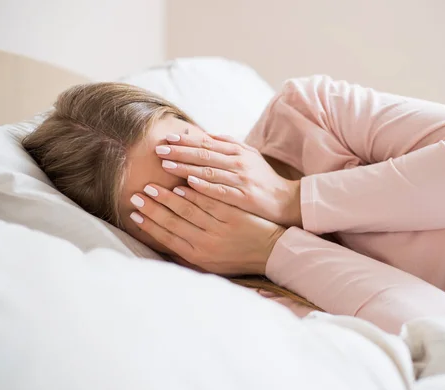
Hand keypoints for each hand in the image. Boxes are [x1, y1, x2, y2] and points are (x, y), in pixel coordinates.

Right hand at [128, 183, 285, 275]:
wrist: (270, 252)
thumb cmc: (238, 257)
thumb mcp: (212, 263)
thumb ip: (189, 253)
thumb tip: (163, 244)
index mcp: (198, 256)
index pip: (167, 238)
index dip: (149, 225)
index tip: (133, 213)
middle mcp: (206, 244)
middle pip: (173, 223)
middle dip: (152, 209)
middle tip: (136, 195)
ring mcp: (219, 229)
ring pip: (188, 211)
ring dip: (167, 198)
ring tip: (152, 187)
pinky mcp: (233, 216)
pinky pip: (210, 202)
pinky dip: (195, 193)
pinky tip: (182, 184)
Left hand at [156, 132, 302, 226]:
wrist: (286, 200)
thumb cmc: (263, 178)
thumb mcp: (249, 156)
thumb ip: (229, 144)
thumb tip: (206, 134)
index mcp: (238, 151)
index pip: (207, 143)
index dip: (186, 140)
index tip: (167, 138)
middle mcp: (239, 162)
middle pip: (204, 154)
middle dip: (180, 151)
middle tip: (158, 150)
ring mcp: (241, 180)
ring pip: (209, 171)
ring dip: (185, 167)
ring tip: (165, 165)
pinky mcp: (244, 197)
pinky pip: (220, 191)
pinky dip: (203, 186)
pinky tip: (187, 184)